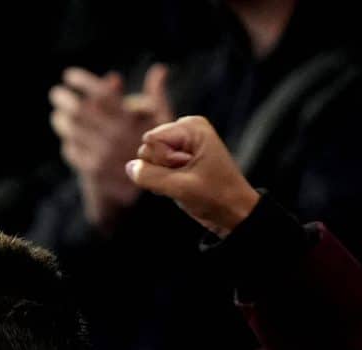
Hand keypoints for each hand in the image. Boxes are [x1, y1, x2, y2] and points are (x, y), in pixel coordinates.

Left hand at [49, 64, 171, 230]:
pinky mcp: (92, 170)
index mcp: (130, 119)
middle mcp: (114, 136)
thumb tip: (159, 69)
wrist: (150, 188)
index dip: (83, 81)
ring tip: (58, 113)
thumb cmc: (160, 147)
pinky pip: (71, 150)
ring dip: (61, 120)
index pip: (101, 93)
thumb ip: (156, 95)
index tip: (69, 74)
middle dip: (64, 99)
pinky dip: (68, 141)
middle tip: (56, 93)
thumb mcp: (164, 121)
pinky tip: (68, 136)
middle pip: (80, 111)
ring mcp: (101, 154)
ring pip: (71, 131)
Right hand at [125, 115, 260, 237]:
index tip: (186, 169)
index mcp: (191, 127)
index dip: (163, 161)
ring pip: (147, 160)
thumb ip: (149, 176)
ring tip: (184, 181)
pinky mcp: (176, 157)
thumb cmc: (214, 196)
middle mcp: (185, 129)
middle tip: (186, 176)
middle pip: (147, 148)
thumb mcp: (179, 187)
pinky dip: (161, 180)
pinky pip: (152, 168)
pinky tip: (179, 184)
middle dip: (161, 168)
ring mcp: (180, 143)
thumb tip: (129, 167)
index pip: (151, 140)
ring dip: (161, 176)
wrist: (232, 210)